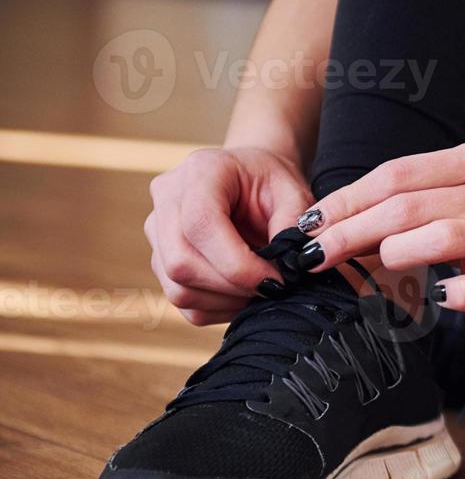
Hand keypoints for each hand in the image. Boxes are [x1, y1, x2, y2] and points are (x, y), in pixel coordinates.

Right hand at [145, 147, 313, 324]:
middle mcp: (168, 198)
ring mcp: (157, 230)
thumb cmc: (273, 182)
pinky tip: (243, 291)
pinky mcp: (159, 258)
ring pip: (178, 288)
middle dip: (233, 286)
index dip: (238, 264)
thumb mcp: (295, 192)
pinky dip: (216, 307)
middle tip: (272, 287)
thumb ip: (293, 224)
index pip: (200, 225)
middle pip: (180, 262)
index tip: (276, 280)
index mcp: (202, 171)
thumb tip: (287, 265)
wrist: (252, 177)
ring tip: (260, 286)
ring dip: (226, 300)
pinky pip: (182, 300)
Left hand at [299, 142, 464, 311]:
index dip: (346, 199)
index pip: (396, 174)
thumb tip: (335, 217)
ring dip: (393, 252)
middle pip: (406, 206)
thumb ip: (417, 194)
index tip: (309, 223)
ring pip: (440, 236)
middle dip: (349, 231)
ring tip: (367, 266)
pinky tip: (436, 297)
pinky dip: (456, 295)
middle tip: (313, 254)